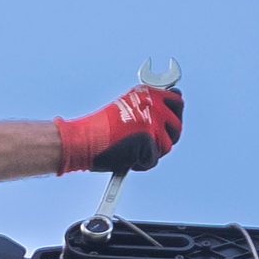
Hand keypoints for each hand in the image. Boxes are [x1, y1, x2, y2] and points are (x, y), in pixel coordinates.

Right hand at [55, 81, 184, 175]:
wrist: (81, 140)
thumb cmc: (102, 130)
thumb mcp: (129, 110)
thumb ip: (151, 109)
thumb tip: (174, 109)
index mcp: (147, 93)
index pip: (177, 101)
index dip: (175, 116)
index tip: (166, 124)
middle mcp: (152, 104)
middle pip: (177, 126)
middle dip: (166, 138)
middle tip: (148, 143)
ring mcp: (152, 121)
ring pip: (167, 146)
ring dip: (151, 153)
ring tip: (132, 150)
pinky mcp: (148, 139)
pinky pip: (153, 161)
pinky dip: (140, 164)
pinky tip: (126, 158)